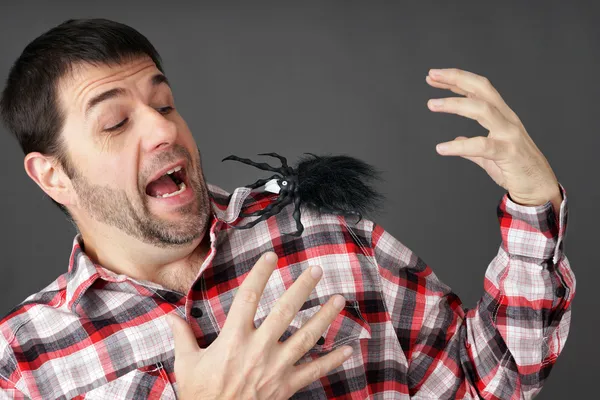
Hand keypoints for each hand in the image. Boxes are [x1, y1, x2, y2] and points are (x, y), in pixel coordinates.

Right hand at [166, 252, 352, 399]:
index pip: (248, 297)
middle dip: (302, 288)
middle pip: (285, 312)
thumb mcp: (187, 365)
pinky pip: (313, 371)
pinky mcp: (287, 386)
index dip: (260, 274)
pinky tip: (349, 349)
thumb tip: (170, 316)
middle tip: (316, 270)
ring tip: (339, 299)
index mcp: (233, 339)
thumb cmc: (201, 395)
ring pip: (306, 337)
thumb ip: (182, 337)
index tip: (271, 256)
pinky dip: (332, 360)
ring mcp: (276, 367)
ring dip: (324, 316)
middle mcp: (258, 348)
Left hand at [426, 68, 561, 211]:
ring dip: (455, 104)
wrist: (539, 189)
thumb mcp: (490, 155)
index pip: (479, 89)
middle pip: (482, 89)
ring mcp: (509, 134)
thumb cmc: (516, 170)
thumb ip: (472, 147)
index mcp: (503, 116)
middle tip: (432, 75)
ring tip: (432, 104)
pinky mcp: (508, 153)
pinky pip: (481, 146)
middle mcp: (507, 119)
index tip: (435, 77)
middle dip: (457, 78)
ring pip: (482, 109)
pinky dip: (459, 146)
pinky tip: (442, 148)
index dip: (458, 80)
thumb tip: (457, 140)